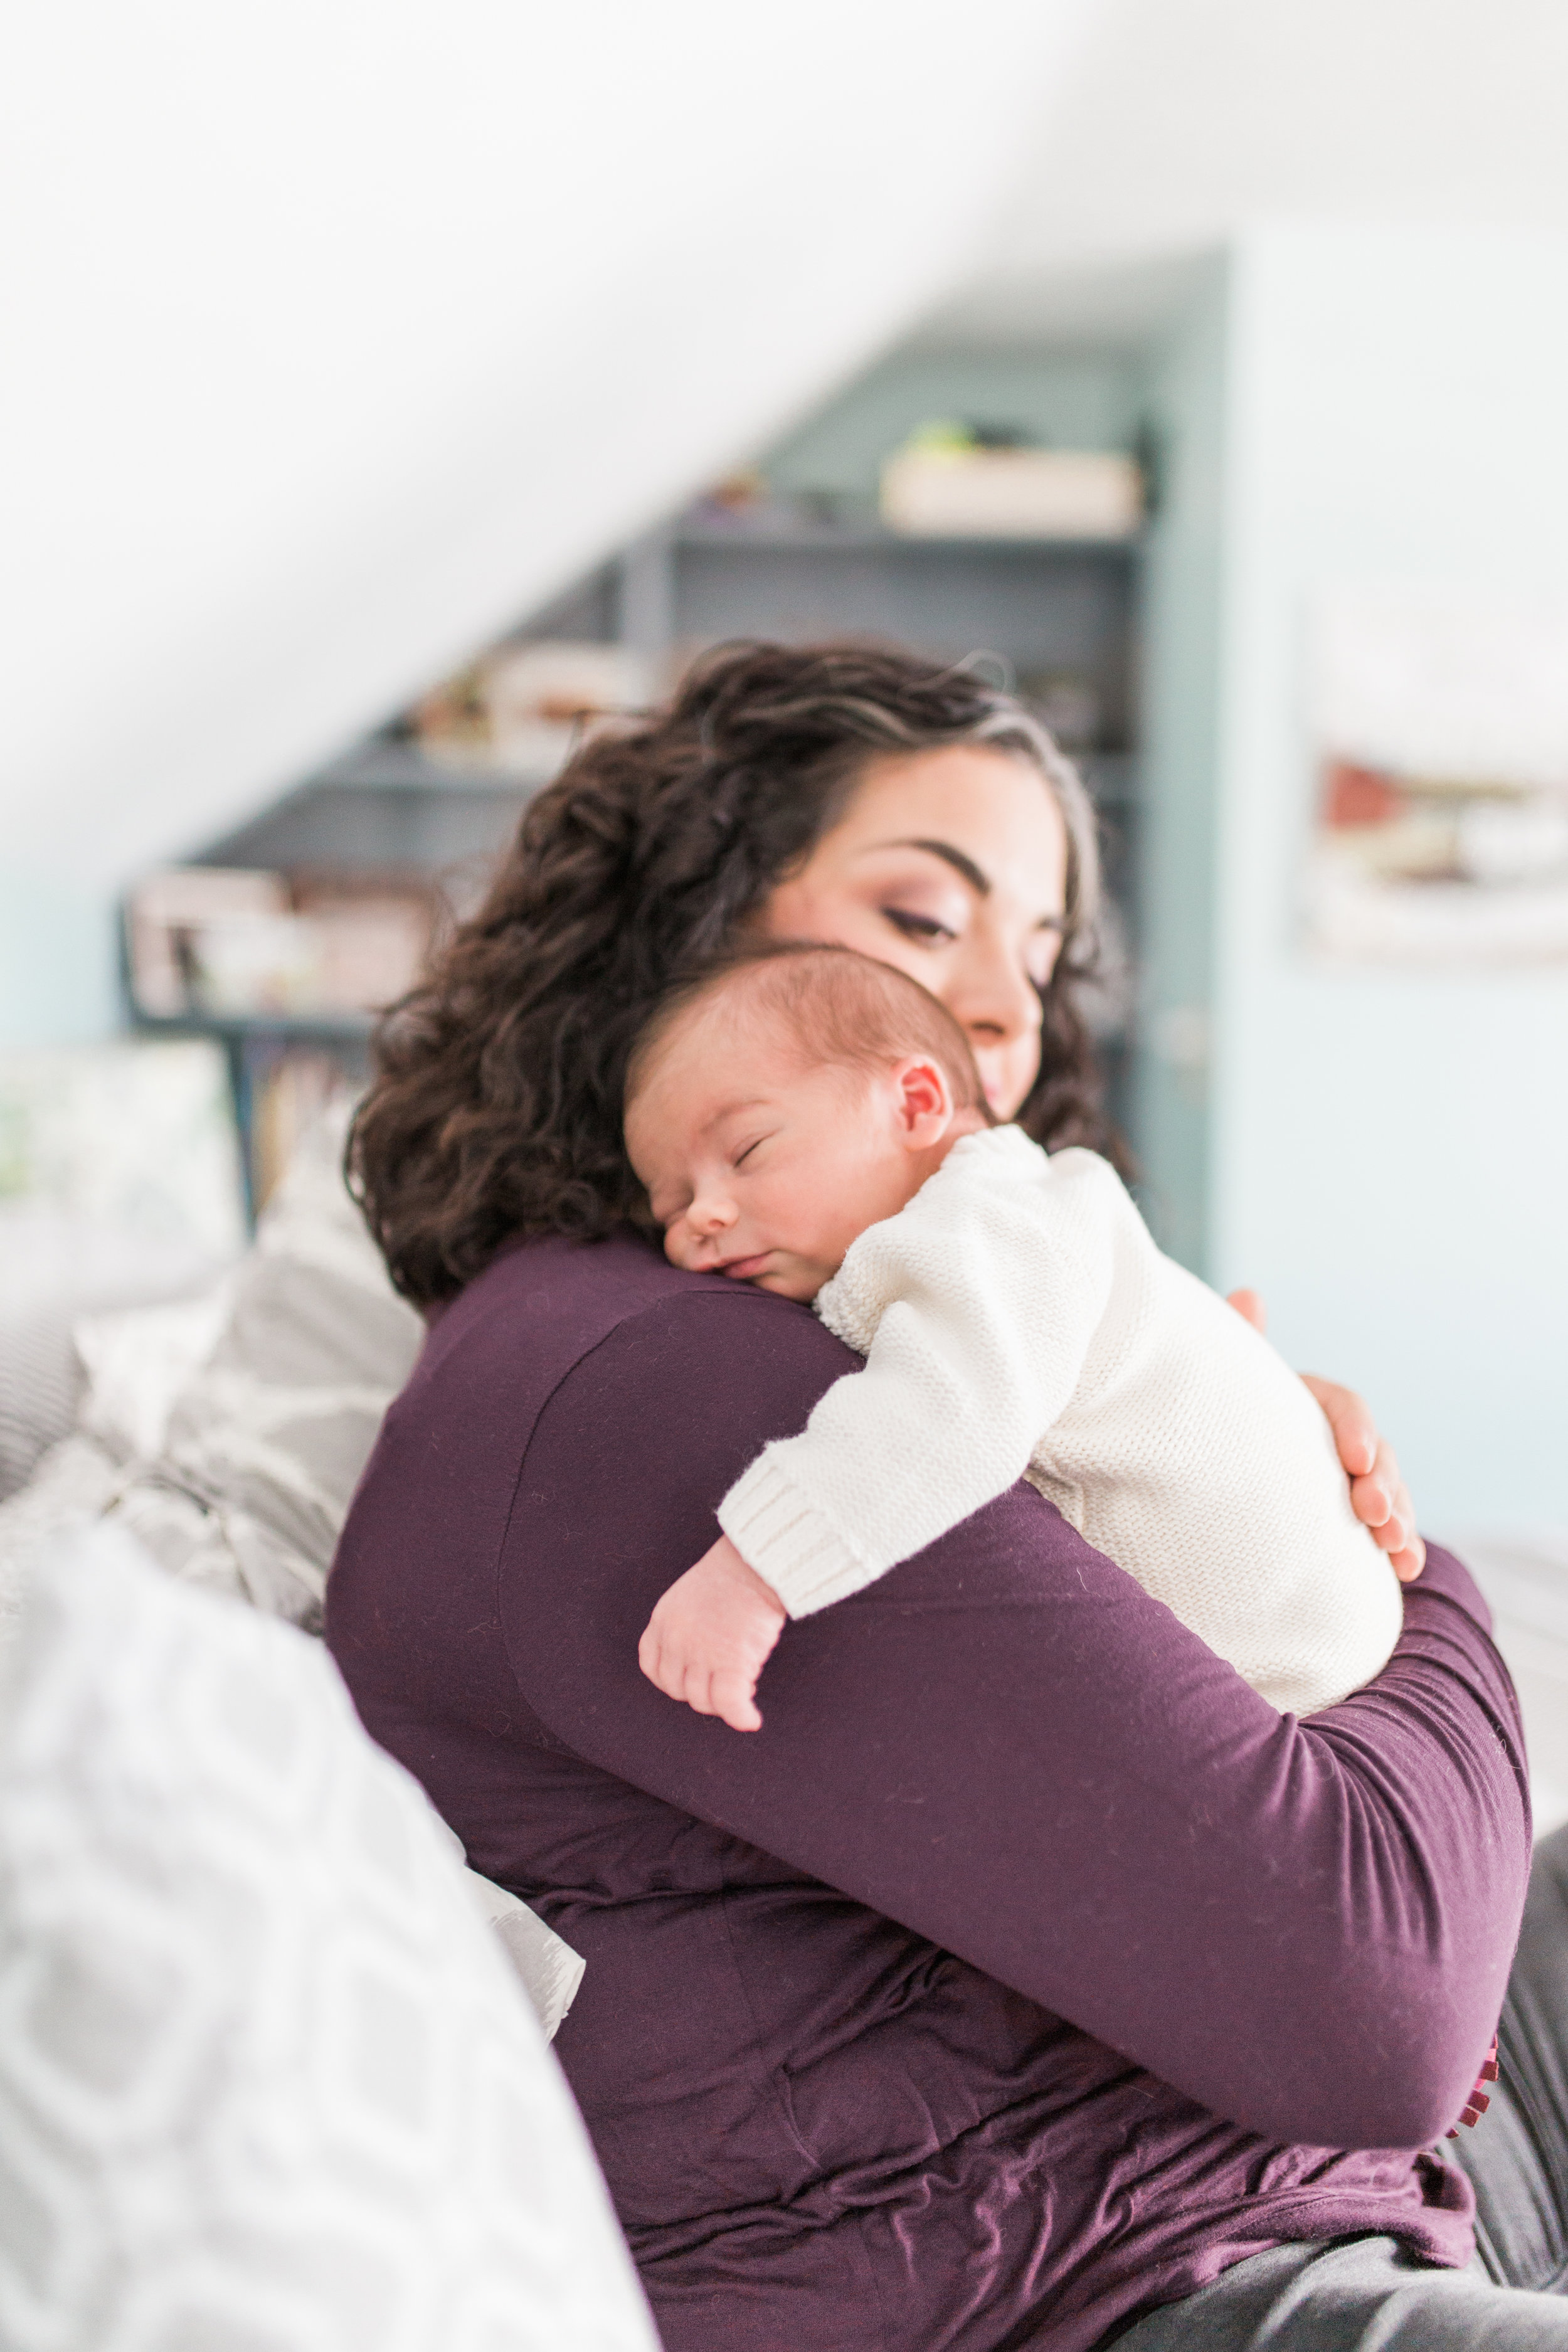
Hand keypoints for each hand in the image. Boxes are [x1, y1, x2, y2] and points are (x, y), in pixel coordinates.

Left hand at [638, 1534, 787, 1731]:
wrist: (756, 1563)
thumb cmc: (733, 1572)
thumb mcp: (691, 1594)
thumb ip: (686, 1624)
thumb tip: (698, 1652)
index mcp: (663, 1620)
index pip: (651, 1666)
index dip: (669, 1681)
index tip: (688, 1682)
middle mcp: (676, 1641)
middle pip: (677, 1689)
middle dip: (699, 1693)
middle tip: (722, 1685)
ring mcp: (701, 1655)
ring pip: (703, 1701)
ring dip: (722, 1704)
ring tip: (743, 1691)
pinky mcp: (731, 1664)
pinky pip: (730, 1704)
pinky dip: (741, 1717)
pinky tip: (750, 1720)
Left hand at [1226, 1289, 1425, 1582]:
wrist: (1200, 1479)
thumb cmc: (1217, 1421)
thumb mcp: (1229, 1388)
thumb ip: (1242, 1349)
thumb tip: (1248, 1293)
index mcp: (1308, 1400)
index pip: (1344, 1407)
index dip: (1356, 1431)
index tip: (1355, 1460)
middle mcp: (1336, 1437)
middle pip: (1375, 1454)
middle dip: (1383, 1485)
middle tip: (1375, 1518)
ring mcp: (1348, 1479)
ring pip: (1388, 1493)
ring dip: (1399, 1519)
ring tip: (1397, 1550)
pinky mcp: (1351, 1519)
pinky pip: (1385, 1530)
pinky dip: (1400, 1547)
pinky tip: (1405, 1568)